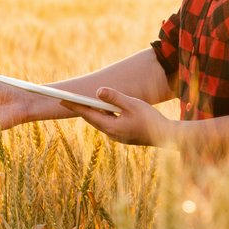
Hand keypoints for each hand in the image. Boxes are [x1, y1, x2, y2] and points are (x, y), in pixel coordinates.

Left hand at [60, 87, 175, 147]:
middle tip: (68, 99)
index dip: (74, 105)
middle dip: (81, 108)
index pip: (88, 114)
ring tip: (83, 101)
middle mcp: (111, 134)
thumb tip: (98, 91)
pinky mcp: (124, 135)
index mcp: (111, 127)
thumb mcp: (132, 104)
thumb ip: (114, 97)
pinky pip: (110, 123)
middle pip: (92, 118)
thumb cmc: (150, 120)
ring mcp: (118, 136)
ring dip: (94, 111)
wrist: (166, 137)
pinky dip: (105, 115)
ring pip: (102, 121)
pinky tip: (105, 109)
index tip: (62, 99)